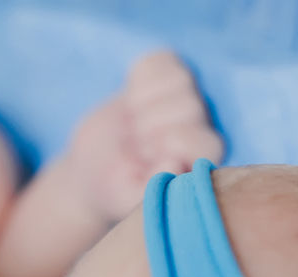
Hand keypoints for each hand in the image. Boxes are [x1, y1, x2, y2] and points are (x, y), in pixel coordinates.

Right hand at [62, 51, 224, 221]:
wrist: (93, 170)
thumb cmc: (115, 189)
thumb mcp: (128, 197)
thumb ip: (153, 186)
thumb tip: (173, 162)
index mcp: (202, 160)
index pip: (204, 141)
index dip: (169, 146)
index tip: (146, 160)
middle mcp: (201, 126)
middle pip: (190, 106)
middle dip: (150, 126)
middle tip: (135, 145)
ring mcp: (185, 97)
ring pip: (180, 78)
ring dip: (143, 101)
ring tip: (132, 123)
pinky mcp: (164, 77)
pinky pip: (159, 59)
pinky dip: (139, 76)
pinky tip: (132, 101)